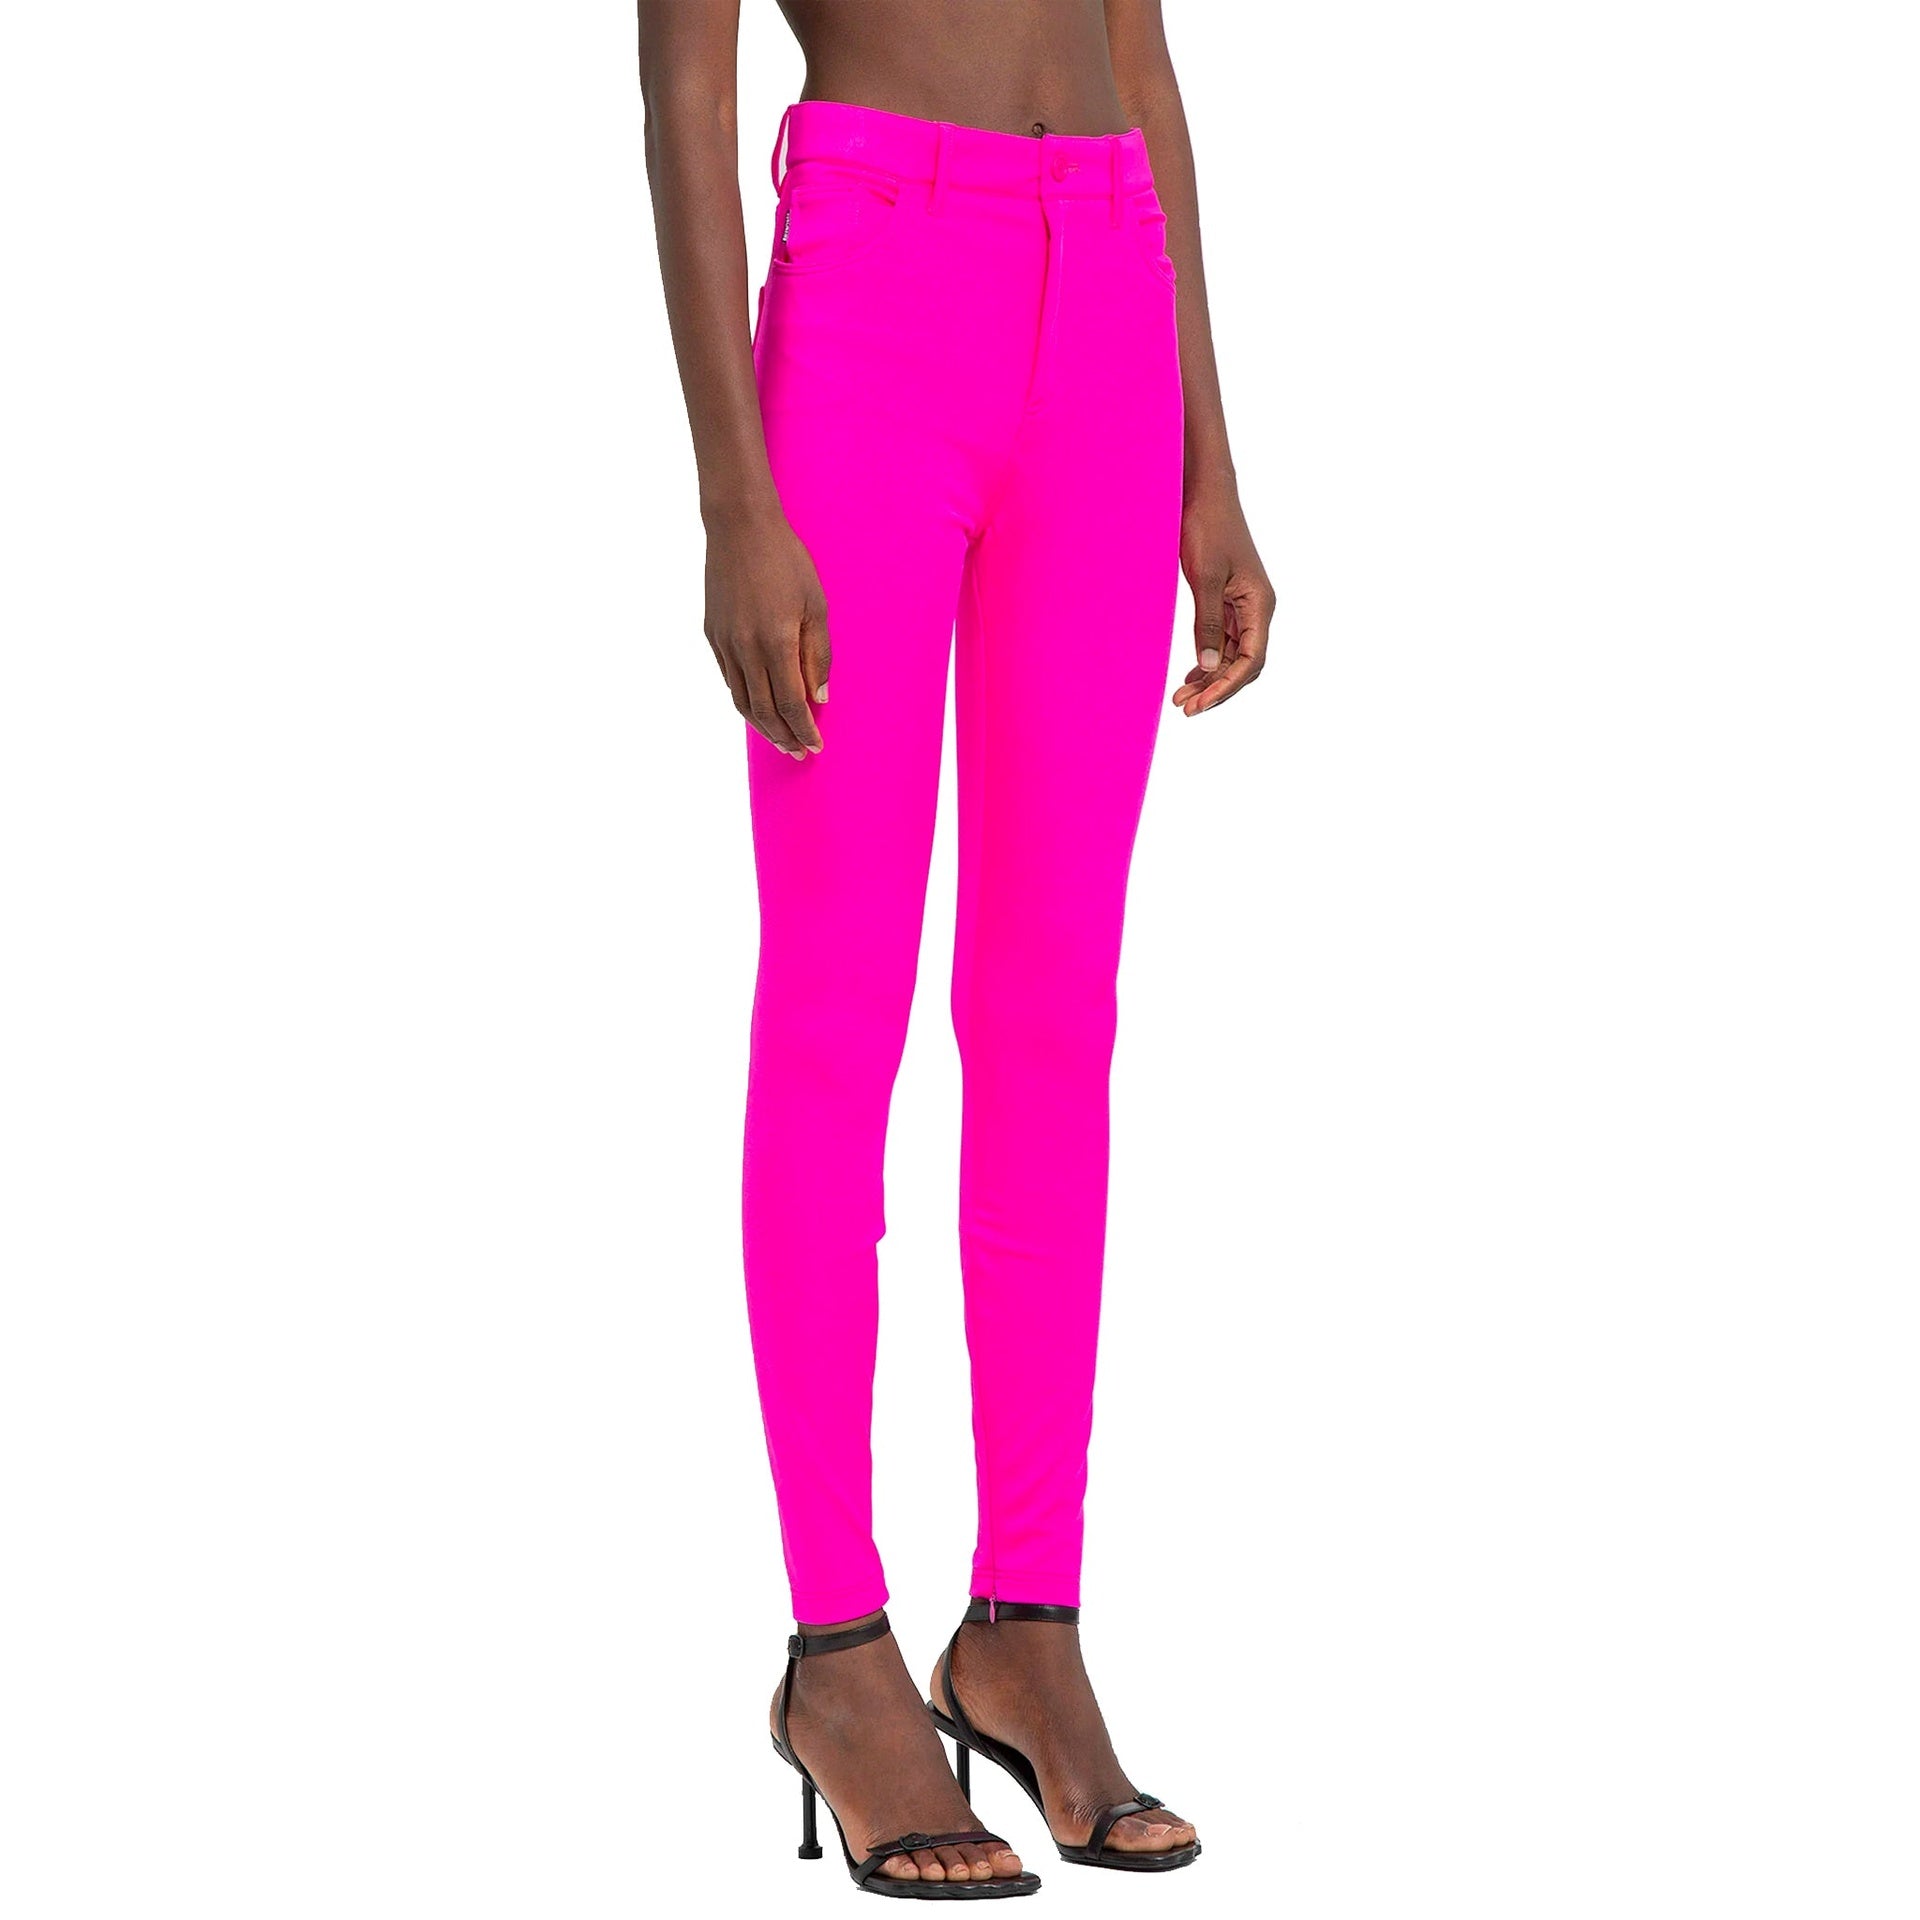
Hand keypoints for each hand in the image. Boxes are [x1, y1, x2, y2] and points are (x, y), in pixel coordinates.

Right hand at [703, 501, 830, 757]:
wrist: (739, 526)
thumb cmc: (786, 560)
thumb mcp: (816, 606)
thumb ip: (818, 654)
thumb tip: (819, 696)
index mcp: (775, 640)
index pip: (789, 702)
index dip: (803, 728)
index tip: (815, 746)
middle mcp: (745, 648)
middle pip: (763, 710)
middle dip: (783, 736)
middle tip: (800, 752)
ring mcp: (724, 642)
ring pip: (741, 700)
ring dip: (762, 726)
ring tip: (781, 739)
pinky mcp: (712, 634)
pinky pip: (729, 680)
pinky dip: (745, 701)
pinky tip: (759, 708)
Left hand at [1173, 478, 1274, 716]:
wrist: (1205, 493)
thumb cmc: (1208, 528)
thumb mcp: (1205, 577)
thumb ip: (1208, 623)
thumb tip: (1210, 665)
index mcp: (1260, 604)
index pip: (1251, 660)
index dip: (1225, 686)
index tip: (1198, 704)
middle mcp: (1257, 608)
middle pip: (1244, 663)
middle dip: (1216, 688)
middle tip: (1184, 706)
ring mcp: (1243, 605)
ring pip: (1233, 654)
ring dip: (1210, 677)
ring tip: (1182, 696)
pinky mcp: (1227, 599)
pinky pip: (1223, 639)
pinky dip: (1208, 659)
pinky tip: (1192, 673)